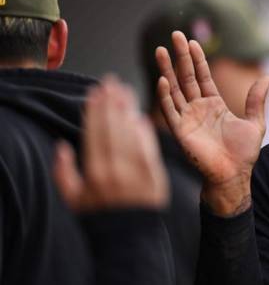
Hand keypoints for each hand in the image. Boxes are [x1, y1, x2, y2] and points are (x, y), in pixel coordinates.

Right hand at [53, 76, 168, 210]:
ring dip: (128, 110)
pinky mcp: (154, 173)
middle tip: (112, 82)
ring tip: (125, 92)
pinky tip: (140, 116)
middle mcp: (115, 168)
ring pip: (131, 132)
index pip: (95, 133)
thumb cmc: (99, 218)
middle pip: (113, 127)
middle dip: (112, 102)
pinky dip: (144, 130)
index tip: (95, 92)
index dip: (95, 111)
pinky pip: (148, 146)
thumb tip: (62, 146)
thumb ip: (64, 172)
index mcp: (94, 172)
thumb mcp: (73, 199)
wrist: (130, 237)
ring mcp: (136, 170)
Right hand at [156, 31, 268, 216]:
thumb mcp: (255, 122)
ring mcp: (188, 119)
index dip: (197, 59)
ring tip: (161, 50)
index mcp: (214, 105)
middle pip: (186, 77)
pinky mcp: (181, 132)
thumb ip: (257, 99)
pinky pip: (171, 111)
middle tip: (175, 35)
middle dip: (180, 57)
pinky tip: (163, 80)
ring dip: (167, 70)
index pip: (202, 76)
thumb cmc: (244, 154)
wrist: (234, 175)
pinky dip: (165, 96)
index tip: (192, 41)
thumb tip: (267, 77)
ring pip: (174, 89)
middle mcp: (198, 109)